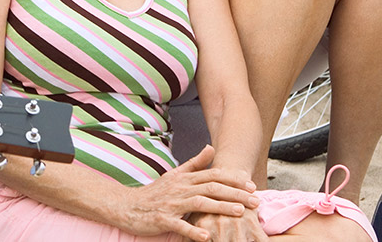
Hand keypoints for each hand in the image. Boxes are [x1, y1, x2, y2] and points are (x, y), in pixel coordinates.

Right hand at [113, 146, 258, 240]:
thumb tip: (211, 148)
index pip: (213, 175)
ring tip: (239, 212)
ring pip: (199, 203)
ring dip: (220, 207)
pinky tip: (207, 237)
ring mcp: (171, 203)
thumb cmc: (154, 193)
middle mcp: (180, 188)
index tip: (251, 185)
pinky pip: (179, 225)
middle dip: (235, 193)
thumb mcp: (174, 175)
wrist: (126, 206)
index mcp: (184, 178)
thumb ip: (194, 163)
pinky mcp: (162, 219)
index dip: (233, 179)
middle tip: (255, 201)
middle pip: (211, 188)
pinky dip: (193, 231)